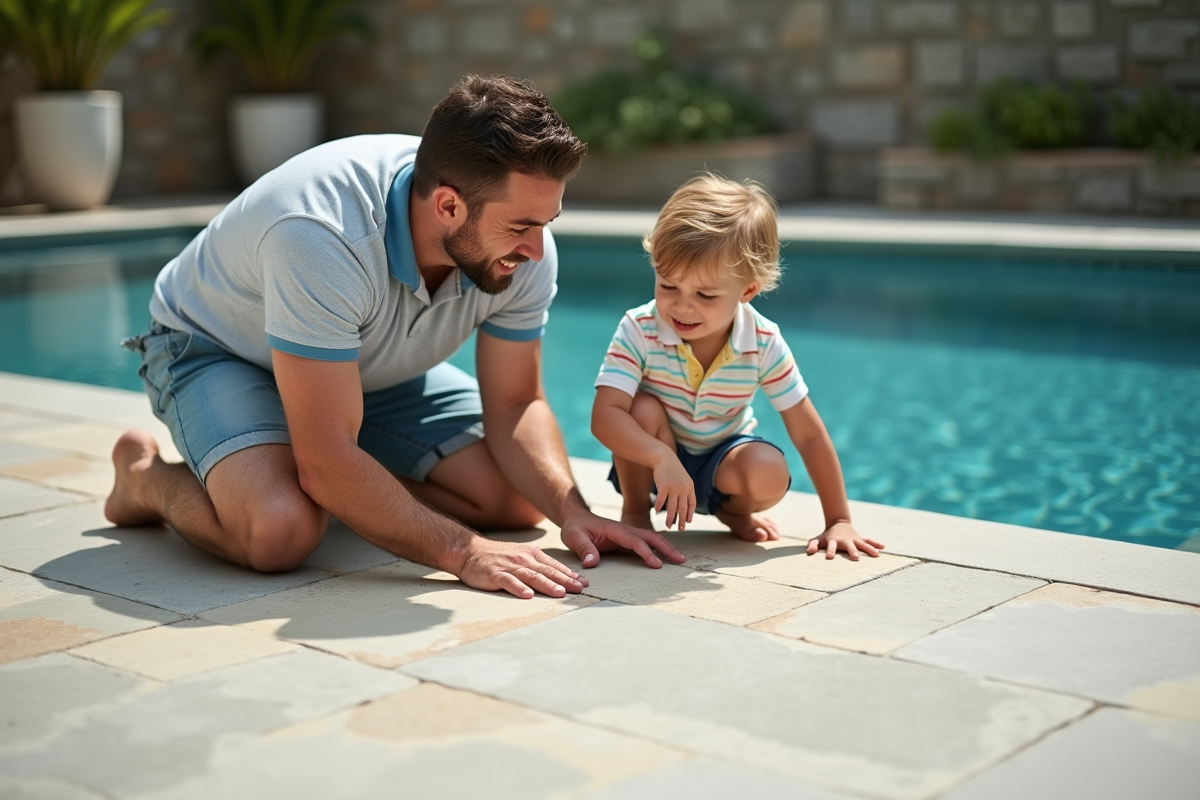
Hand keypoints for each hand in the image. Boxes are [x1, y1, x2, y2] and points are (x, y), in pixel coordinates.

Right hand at [458, 537, 587, 598]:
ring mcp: (509, 566)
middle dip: (566, 581)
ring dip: (547, 585)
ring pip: (532, 576)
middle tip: (580, 590)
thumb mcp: (521, 556)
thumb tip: (558, 578)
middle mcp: (523, 558)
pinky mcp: (495, 574)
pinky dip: (519, 588)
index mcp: (531, 554)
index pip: (555, 566)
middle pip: (548, 571)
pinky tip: (527, 595)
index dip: (570, 575)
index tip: (584, 584)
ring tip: (560, 593)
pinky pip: (509, 581)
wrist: (469, 550)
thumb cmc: (497, 556)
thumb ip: (537, 565)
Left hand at [559, 511, 686, 568]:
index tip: (657, 565)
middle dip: (666, 548)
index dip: (647, 553)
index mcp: (615, 530)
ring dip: (666, 547)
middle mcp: (625, 530)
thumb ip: (584, 549)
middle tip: (680, 560)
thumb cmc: (575, 528)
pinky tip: (665, 556)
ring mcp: (627, 535)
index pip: (635, 542)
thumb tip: (592, 563)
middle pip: (651, 537)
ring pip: (651, 539)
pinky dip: (658, 549)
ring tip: (680, 559)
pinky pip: (645, 544)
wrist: (575, 519)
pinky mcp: (626, 540)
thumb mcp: (574, 537)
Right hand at [651, 455, 695, 529]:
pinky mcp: (664, 486)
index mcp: (690, 487)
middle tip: (680, 529)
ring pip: (673, 508)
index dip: (690, 514)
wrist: (665, 458)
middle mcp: (684, 489)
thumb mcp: (683, 480)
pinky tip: (657, 512)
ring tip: (668, 525)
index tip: (688, 522)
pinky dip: (659, 507)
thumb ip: (685, 491)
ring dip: (671, 519)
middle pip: (683, 509)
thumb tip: (682, 507)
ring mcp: (674, 487)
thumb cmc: (673, 470)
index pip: (692, 504)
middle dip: (682, 521)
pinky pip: (661, 500)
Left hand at [806, 521, 884, 560]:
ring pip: (862, 544)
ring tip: (877, 555)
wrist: (837, 523)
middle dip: (852, 551)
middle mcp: (844, 540)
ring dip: (869, 549)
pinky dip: (876, 543)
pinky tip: (883, 547)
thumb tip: (809, 552)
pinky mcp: (860, 538)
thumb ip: (813, 545)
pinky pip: (869, 540)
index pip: (831, 546)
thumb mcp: (818, 539)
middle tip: (856, 558)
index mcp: (833, 541)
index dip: (830, 551)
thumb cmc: (826, 536)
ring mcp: (853, 539)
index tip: (830, 558)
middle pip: (849, 545)